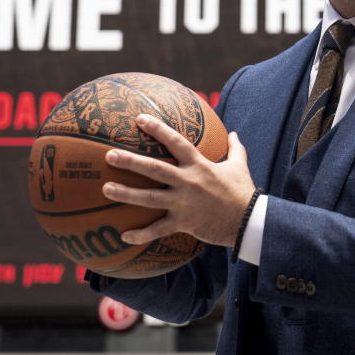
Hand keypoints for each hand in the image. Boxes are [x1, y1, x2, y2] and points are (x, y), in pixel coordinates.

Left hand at [101, 113, 255, 246]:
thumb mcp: (240, 166)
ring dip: (126, 193)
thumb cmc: (244, 192)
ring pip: (149, 198)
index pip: (176, 142)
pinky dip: (141, 234)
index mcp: (199, 165)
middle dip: (130, 161)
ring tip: (105, 188)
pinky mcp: (183, 223)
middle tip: (109, 155)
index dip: (158, 129)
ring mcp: (183, 203)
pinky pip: (158, 229)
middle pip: (154, 169)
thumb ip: (235, 149)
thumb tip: (235, 133)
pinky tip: (123, 236)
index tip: (139, 119)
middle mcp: (188, 182)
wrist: (249, 222)